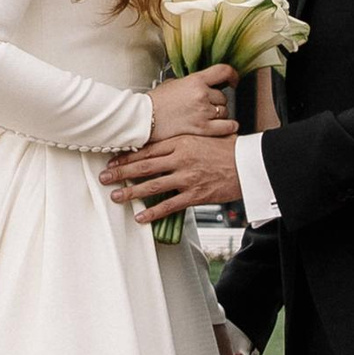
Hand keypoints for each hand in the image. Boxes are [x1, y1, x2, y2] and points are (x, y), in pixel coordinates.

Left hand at [100, 132, 250, 221]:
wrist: (248, 164)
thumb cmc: (227, 150)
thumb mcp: (201, 137)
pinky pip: (169, 205)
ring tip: (115, 197)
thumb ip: (180, 143)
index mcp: (181, 142)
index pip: (147, 149)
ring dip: (131, 192)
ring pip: (152, 185)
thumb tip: (159, 147)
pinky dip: (153, 212)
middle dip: (121, 173)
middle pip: (143, 166)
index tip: (113, 160)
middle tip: (104, 177)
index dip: (127, 156)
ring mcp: (187, 177)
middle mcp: (181, 159)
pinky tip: (140, 217)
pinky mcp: (195, 195)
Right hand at [146, 64, 237, 138]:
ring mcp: (203, 112)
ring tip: (204, 116)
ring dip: (218, 114)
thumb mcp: (174, 83)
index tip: (232, 81)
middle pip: (223, 97)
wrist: (143, 118)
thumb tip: (205, 84)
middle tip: (205, 106)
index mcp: (195, 80)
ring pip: (224, 111)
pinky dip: (228, 127)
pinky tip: (226, 126)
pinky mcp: (202, 128)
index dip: (232, 75)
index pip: (224, 71)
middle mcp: (201, 95)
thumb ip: (192, 83)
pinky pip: (226, 127)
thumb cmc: (155, 102)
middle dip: (216, 101)